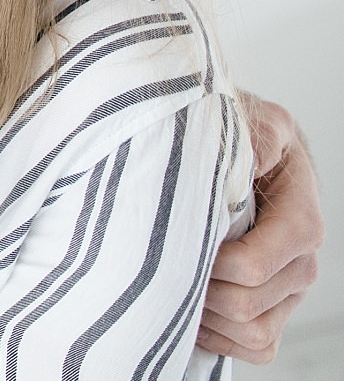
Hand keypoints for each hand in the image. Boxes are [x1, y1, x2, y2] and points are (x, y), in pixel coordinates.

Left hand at [197, 92, 322, 363]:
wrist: (232, 152)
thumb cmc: (233, 135)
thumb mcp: (247, 119)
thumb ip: (256, 134)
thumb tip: (256, 153)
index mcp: (299, 215)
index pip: (256, 263)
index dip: (214, 263)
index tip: (180, 240)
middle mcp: (300, 259)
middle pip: (248, 303)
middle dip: (200, 285)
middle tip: (166, 258)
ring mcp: (288, 290)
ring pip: (252, 330)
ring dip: (206, 312)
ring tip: (176, 277)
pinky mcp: (274, 311)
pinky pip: (256, 347)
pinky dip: (221, 335)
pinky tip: (193, 303)